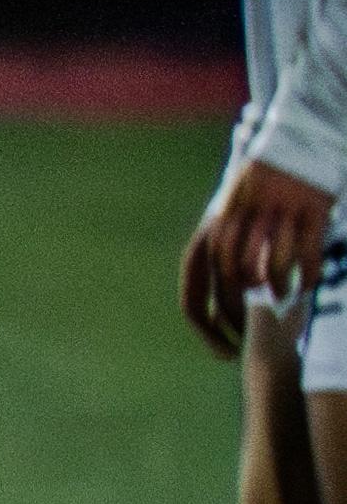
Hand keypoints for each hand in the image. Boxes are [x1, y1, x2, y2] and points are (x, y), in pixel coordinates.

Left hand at [189, 158, 334, 357]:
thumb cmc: (255, 200)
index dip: (208, 329)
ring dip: (276, 293)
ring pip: (269, 272)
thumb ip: (223, 266)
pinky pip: (305, 255)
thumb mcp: (227, 227)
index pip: (196, 291)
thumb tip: (217, 317)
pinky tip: (308, 285)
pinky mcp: (308, 208)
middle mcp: (235, 224)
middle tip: (255, 341)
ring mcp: (272, 215)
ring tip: (285, 302)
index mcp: (210, 233)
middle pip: (230, 287)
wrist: (287, 149)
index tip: (226, 354)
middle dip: (243, 321)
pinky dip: (307, 276)